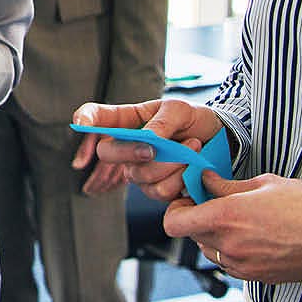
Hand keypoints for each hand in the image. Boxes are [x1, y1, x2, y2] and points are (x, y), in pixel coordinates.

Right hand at [73, 97, 223, 202]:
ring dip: (170, 163)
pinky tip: (191, 166)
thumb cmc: (194, 120)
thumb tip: (147, 140)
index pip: (96, 117)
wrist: (220, 142)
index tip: (82, 126)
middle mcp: (127, 147)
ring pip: (139, 175)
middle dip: (130, 152)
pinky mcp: (156, 189)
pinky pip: (159, 191)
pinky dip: (180, 178)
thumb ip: (161, 122)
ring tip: (192, 146)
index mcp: (127, 120)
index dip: (84, 120)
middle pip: (107, 154)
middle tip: (155, 147)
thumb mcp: (180, 110)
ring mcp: (139, 170)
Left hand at [164, 171, 301, 283]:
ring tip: (237, 220)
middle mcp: (229, 245)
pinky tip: (250, 235)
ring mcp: (240, 265)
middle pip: (190, 234)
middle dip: (196, 218)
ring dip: (212, 234)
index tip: (190, 198)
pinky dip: (229, 249)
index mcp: (227, 217)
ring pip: (207, 249)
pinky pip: (226, 262)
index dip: (176, 209)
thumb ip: (226, 185)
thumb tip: (204, 180)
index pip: (174, 222)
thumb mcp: (264, 184)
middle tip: (213, 203)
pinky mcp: (253, 277)